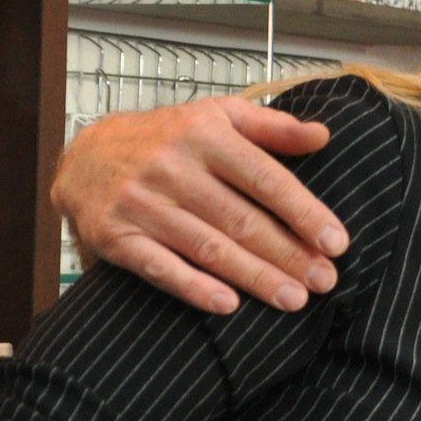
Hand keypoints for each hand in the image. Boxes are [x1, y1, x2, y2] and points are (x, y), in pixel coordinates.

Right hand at [51, 97, 346, 315]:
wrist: (83, 154)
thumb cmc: (167, 137)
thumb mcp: (218, 116)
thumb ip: (272, 127)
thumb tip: (323, 135)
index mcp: (205, 135)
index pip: (266, 179)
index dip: (304, 213)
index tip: (337, 243)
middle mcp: (172, 168)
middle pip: (241, 219)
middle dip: (288, 254)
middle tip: (325, 281)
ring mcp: (141, 204)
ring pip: (207, 247)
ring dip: (254, 276)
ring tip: (293, 299)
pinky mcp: (116, 235)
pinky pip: (159, 267)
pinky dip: (193, 287)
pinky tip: (228, 304)